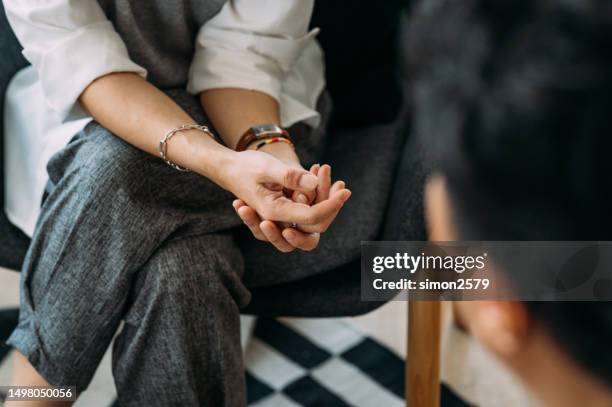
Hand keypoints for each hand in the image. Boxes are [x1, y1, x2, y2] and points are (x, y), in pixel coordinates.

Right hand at [221, 151, 350, 228]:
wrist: (229, 168)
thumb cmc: (245, 166)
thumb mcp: (267, 167)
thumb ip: (289, 176)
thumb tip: (313, 183)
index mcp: (274, 212)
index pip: (311, 217)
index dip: (331, 205)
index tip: (345, 190)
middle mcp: (278, 220)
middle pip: (314, 226)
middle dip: (330, 205)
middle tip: (341, 186)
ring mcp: (282, 217)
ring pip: (311, 219)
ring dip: (324, 199)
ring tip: (326, 173)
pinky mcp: (285, 210)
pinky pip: (306, 208)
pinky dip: (316, 193)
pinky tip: (317, 170)